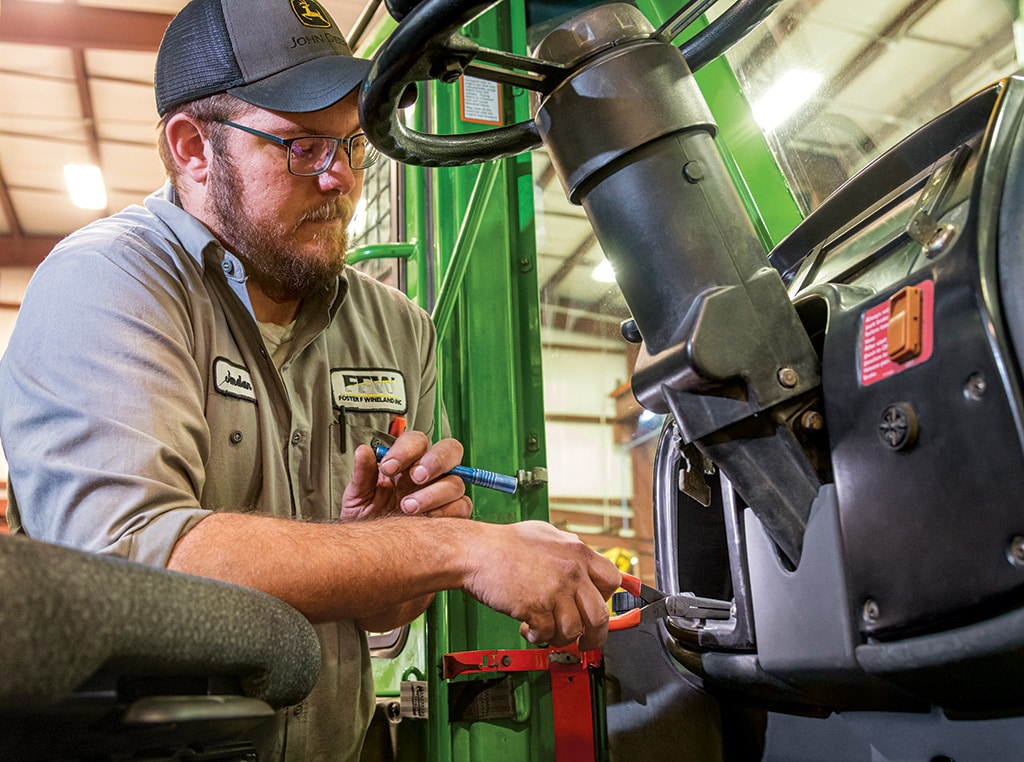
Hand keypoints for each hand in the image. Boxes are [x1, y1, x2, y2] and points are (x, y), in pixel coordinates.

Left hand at [341, 432, 472, 520]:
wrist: (375, 556)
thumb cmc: (369, 524)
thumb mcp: (358, 499)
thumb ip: (362, 475)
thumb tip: (363, 451)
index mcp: (406, 463)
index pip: (417, 441)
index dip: (406, 449)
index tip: (388, 467)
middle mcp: (428, 475)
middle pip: (449, 450)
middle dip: (434, 461)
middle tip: (415, 477)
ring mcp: (443, 494)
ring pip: (455, 482)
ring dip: (434, 493)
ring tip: (408, 507)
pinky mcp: (453, 515)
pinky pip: (462, 507)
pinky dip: (445, 512)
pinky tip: (425, 520)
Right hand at [461, 521, 621, 650]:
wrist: (475, 551)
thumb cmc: (503, 543)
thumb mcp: (545, 534)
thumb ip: (567, 548)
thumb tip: (581, 562)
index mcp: (577, 552)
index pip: (611, 580)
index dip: (605, 598)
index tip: (597, 608)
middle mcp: (571, 571)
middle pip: (600, 614)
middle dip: (595, 635)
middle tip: (586, 641)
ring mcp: (555, 590)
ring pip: (574, 630)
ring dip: (561, 638)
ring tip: (547, 632)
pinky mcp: (537, 608)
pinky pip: (548, 634)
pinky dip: (539, 637)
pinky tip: (529, 629)